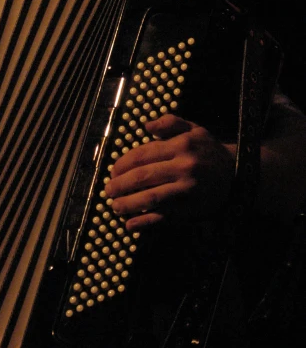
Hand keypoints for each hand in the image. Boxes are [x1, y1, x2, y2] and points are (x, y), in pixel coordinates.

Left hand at [104, 114, 234, 230]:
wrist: (239, 175)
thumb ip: (170, 123)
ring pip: (151, 197)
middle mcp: (184, 167)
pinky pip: (165, 216)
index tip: (112, 171)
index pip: (143, 154)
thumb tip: (146, 125)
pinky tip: (131, 224)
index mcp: (181, 146)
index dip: (123, 164)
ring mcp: (187, 190)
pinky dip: (145, 222)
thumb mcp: (194, 129)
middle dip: (120, 185)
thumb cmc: (209, 151)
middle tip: (108, 190)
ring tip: (115, 206)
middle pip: (143, 176)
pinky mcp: (192, 209)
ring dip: (128, 204)